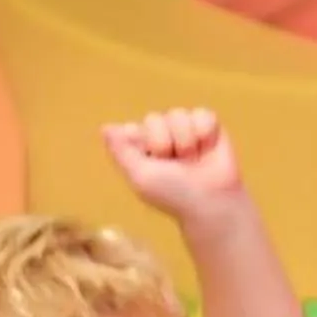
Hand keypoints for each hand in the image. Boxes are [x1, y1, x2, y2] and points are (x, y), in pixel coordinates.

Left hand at [103, 107, 241, 220]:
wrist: (212, 201)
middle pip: (154, 119)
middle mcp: (162, 136)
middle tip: (175, 165)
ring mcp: (185, 129)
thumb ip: (121, 152)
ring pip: (178, 114)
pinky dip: (205, 132)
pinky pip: (202, 114)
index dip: (142, 143)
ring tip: (193, 160)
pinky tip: (208, 148)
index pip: (132, 129)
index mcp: (141, 148)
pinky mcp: (208, 125)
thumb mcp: (140, 177)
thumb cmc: (174, 195)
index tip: (152, 162)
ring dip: (186, 140)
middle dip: (164, 143)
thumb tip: (105, 127)